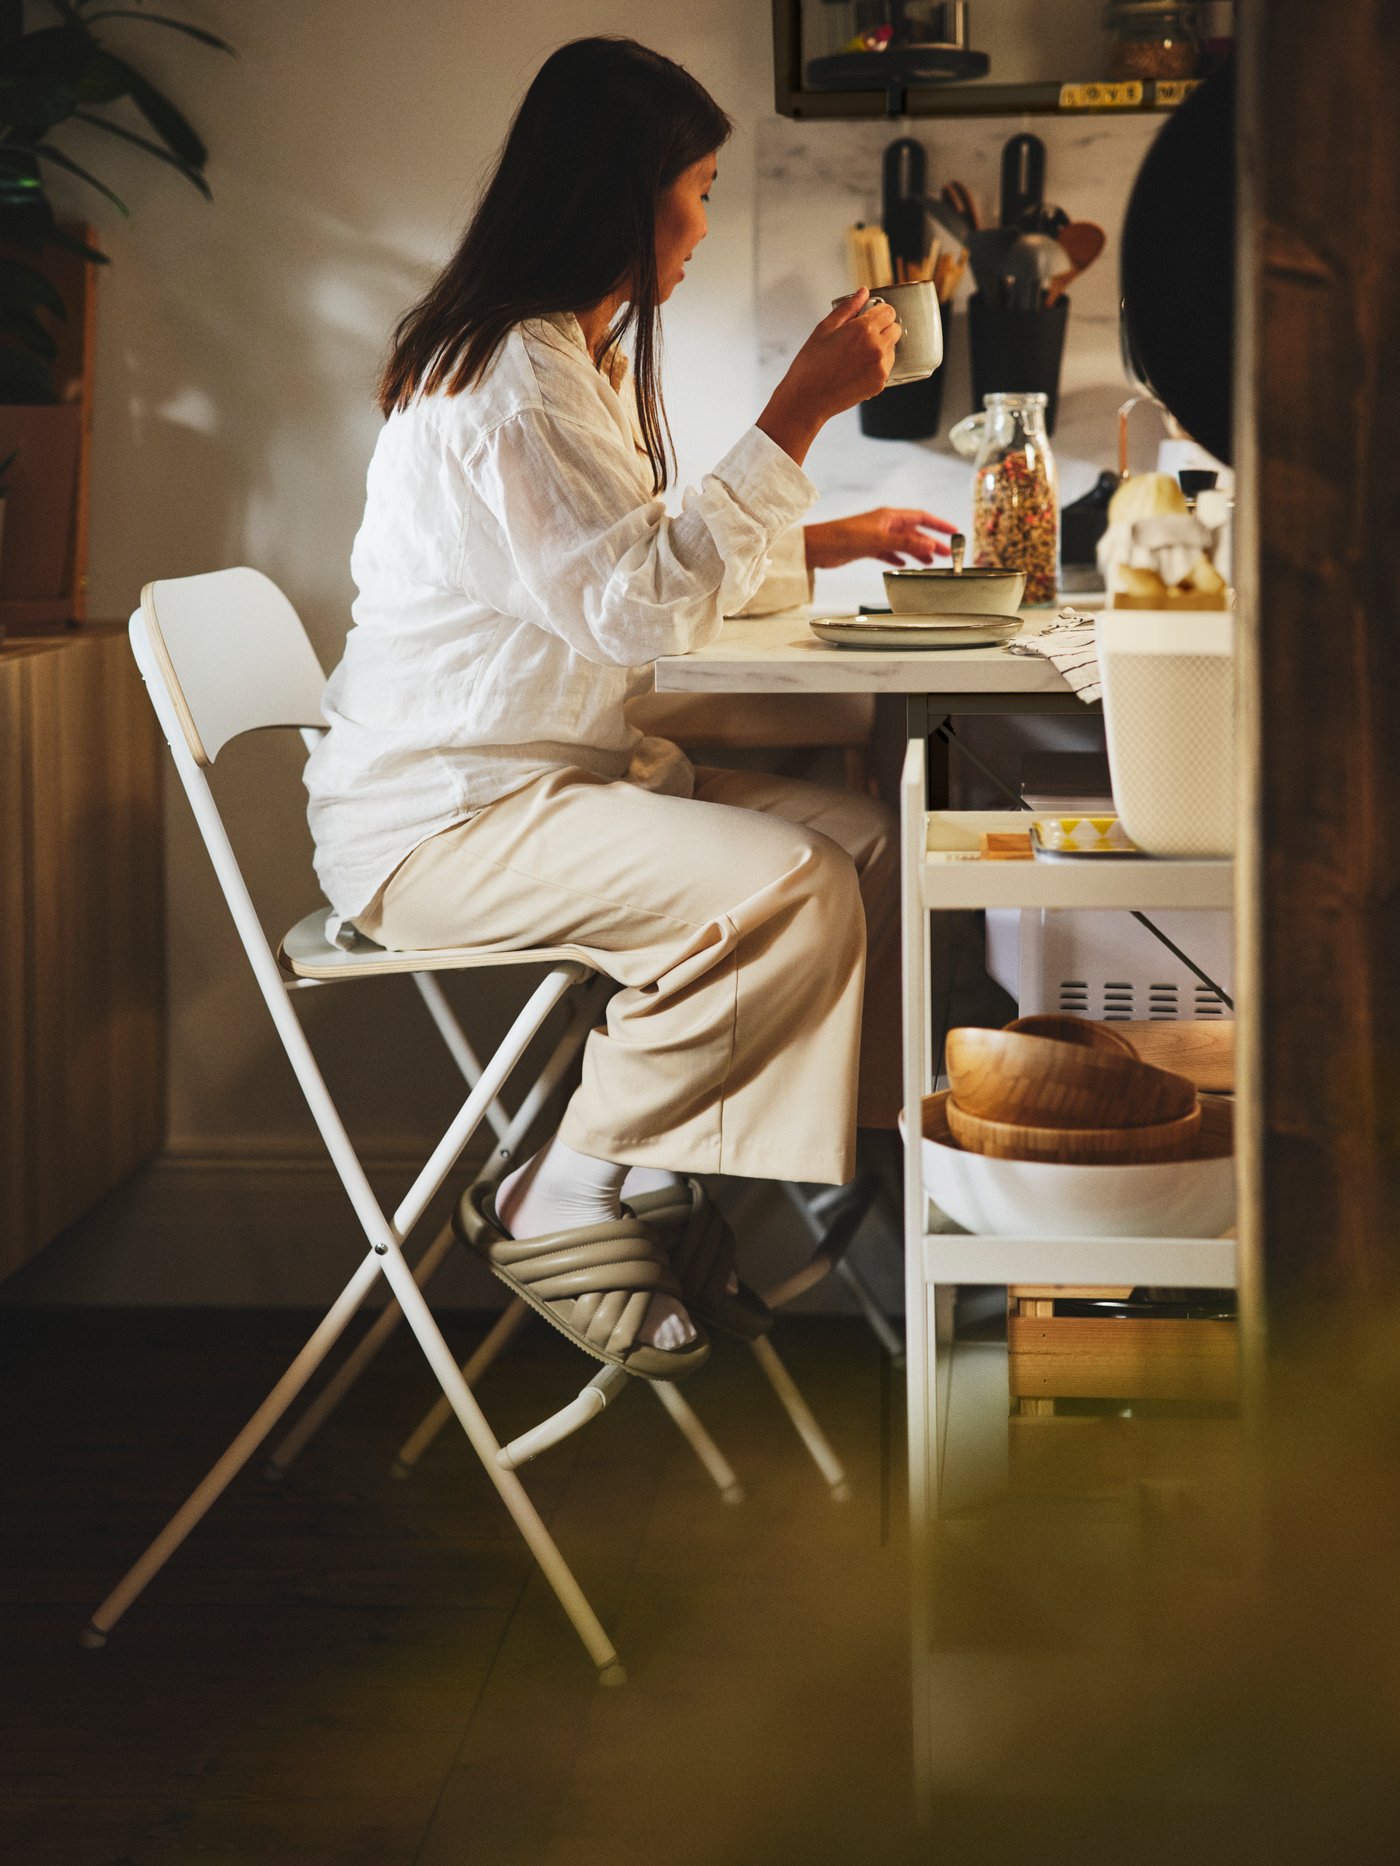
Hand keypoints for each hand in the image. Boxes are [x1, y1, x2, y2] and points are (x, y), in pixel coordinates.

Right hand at [756, 289, 898, 465]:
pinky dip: (877, 365)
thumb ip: (847, 308)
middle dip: (883, 328)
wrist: (807, 399)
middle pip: (895, 329)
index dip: (879, 312)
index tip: (870, 317)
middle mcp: (876, 347)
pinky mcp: (880, 383)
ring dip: (881, 347)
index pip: (888, 311)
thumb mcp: (825, 328)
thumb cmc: (811, 364)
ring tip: (857, 355)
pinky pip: (886, 367)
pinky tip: (857, 369)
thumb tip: (863, 292)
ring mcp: (880, 367)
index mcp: (863, 329)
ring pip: (892, 349)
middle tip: (863, 336)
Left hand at [804, 508, 958, 570]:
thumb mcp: (878, 540)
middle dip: (931, 542)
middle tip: (947, 554)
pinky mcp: (867, 547)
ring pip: (904, 543)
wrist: (817, 547)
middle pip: (915, 532)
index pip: (921, 517)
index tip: (954, 532)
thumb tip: (930, 546)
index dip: (938, 524)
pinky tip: (904, 564)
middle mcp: (885, 524)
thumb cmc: (843, 537)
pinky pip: (889, 552)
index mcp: (889, 516)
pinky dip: (898, 558)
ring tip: (930, 563)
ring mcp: (877, 535)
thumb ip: (905, 544)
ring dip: (917, 552)